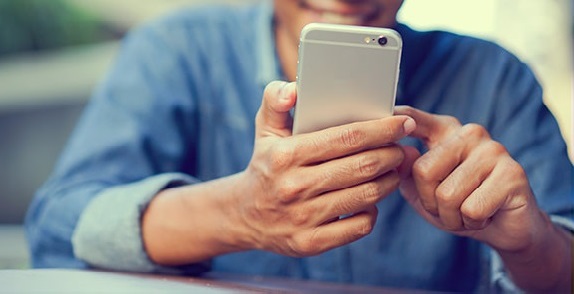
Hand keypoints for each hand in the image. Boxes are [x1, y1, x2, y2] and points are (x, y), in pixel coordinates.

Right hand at [233, 81, 415, 256]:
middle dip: (391, 154)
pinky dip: (373, 211)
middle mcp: (294, 186)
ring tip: (394, 170)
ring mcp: (302, 217)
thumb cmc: (265, 165)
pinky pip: (359, 226)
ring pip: (366, 196)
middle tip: (402, 148)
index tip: (402, 123)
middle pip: (362, 166)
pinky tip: (371, 199)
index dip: (381, 129)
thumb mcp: (265, 129)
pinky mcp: (310, 242)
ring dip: (389, 181)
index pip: (346, 138)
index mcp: (286, 155)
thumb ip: (276, 100)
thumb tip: (294, 88)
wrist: (243, 215)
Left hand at [395, 106, 548, 252]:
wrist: (505, 228)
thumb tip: (400, 155)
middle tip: (448, 209)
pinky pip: (472, 209)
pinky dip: (472, 223)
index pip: (414, 119)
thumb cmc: (460, 206)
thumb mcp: (424, 193)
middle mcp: (469, 133)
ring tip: (467, 213)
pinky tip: (486, 216)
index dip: (397, 118)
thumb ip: (407, 174)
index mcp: (445, 132)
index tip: (386, 112)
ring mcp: (493, 150)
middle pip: (424, 170)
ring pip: (447, 194)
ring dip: (452, 217)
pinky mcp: (512, 173)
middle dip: (430, 203)